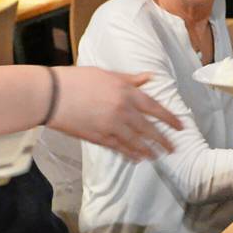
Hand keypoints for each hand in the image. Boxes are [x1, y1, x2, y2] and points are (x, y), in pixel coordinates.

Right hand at [49, 67, 182, 160]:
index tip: (180, 127)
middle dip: (163, 140)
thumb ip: (130, 79)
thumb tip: (149, 77)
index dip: (170, 119)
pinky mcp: (99, 138)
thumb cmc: (77, 79)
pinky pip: (119, 148)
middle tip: (173, 149)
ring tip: (157, 156)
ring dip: (149, 150)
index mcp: (127, 93)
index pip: (155, 108)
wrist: (52, 95)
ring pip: (136, 142)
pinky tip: (137, 158)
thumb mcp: (107, 74)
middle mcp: (124, 111)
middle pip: (149, 129)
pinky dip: (130, 153)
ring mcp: (112, 126)